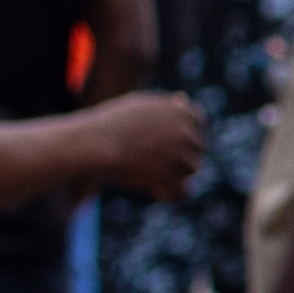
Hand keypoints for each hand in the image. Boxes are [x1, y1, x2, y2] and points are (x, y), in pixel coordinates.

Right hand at [84, 95, 206, 198]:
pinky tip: (155, 190)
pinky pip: (184, 191)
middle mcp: (187, 132)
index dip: (182, 130)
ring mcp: (182, 155)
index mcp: (182, 111)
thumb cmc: (111, 123)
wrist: (96, 143)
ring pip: (191, 167)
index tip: (165, 136)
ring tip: (148, 170)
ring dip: (175, 171)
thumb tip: (184, 99)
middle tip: (153, 156)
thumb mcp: (139, 105)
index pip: (197, 121)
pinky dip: (172, 193)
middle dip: (181, 151)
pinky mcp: (172, 177)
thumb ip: (164, 106)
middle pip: (197, 145)